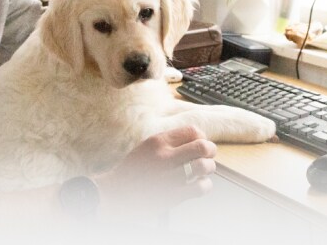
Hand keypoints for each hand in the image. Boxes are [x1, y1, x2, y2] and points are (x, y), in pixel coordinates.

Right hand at [95, 126, 216, 219]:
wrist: (115, 193)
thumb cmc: (132, 170)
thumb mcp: (147, 147)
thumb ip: (169, 142)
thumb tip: (197, 139)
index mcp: (158, 142)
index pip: (192, 131)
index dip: (202, 137)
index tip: (201, 143)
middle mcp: (164, 157)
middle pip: (202, 146)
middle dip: (211, 151)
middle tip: (208, 156)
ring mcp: (169, 177)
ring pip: (204, 167)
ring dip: (208, 169)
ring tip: (202, 172)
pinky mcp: (173, 196)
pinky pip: (201, 187)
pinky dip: (204, 186)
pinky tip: (198, 185)